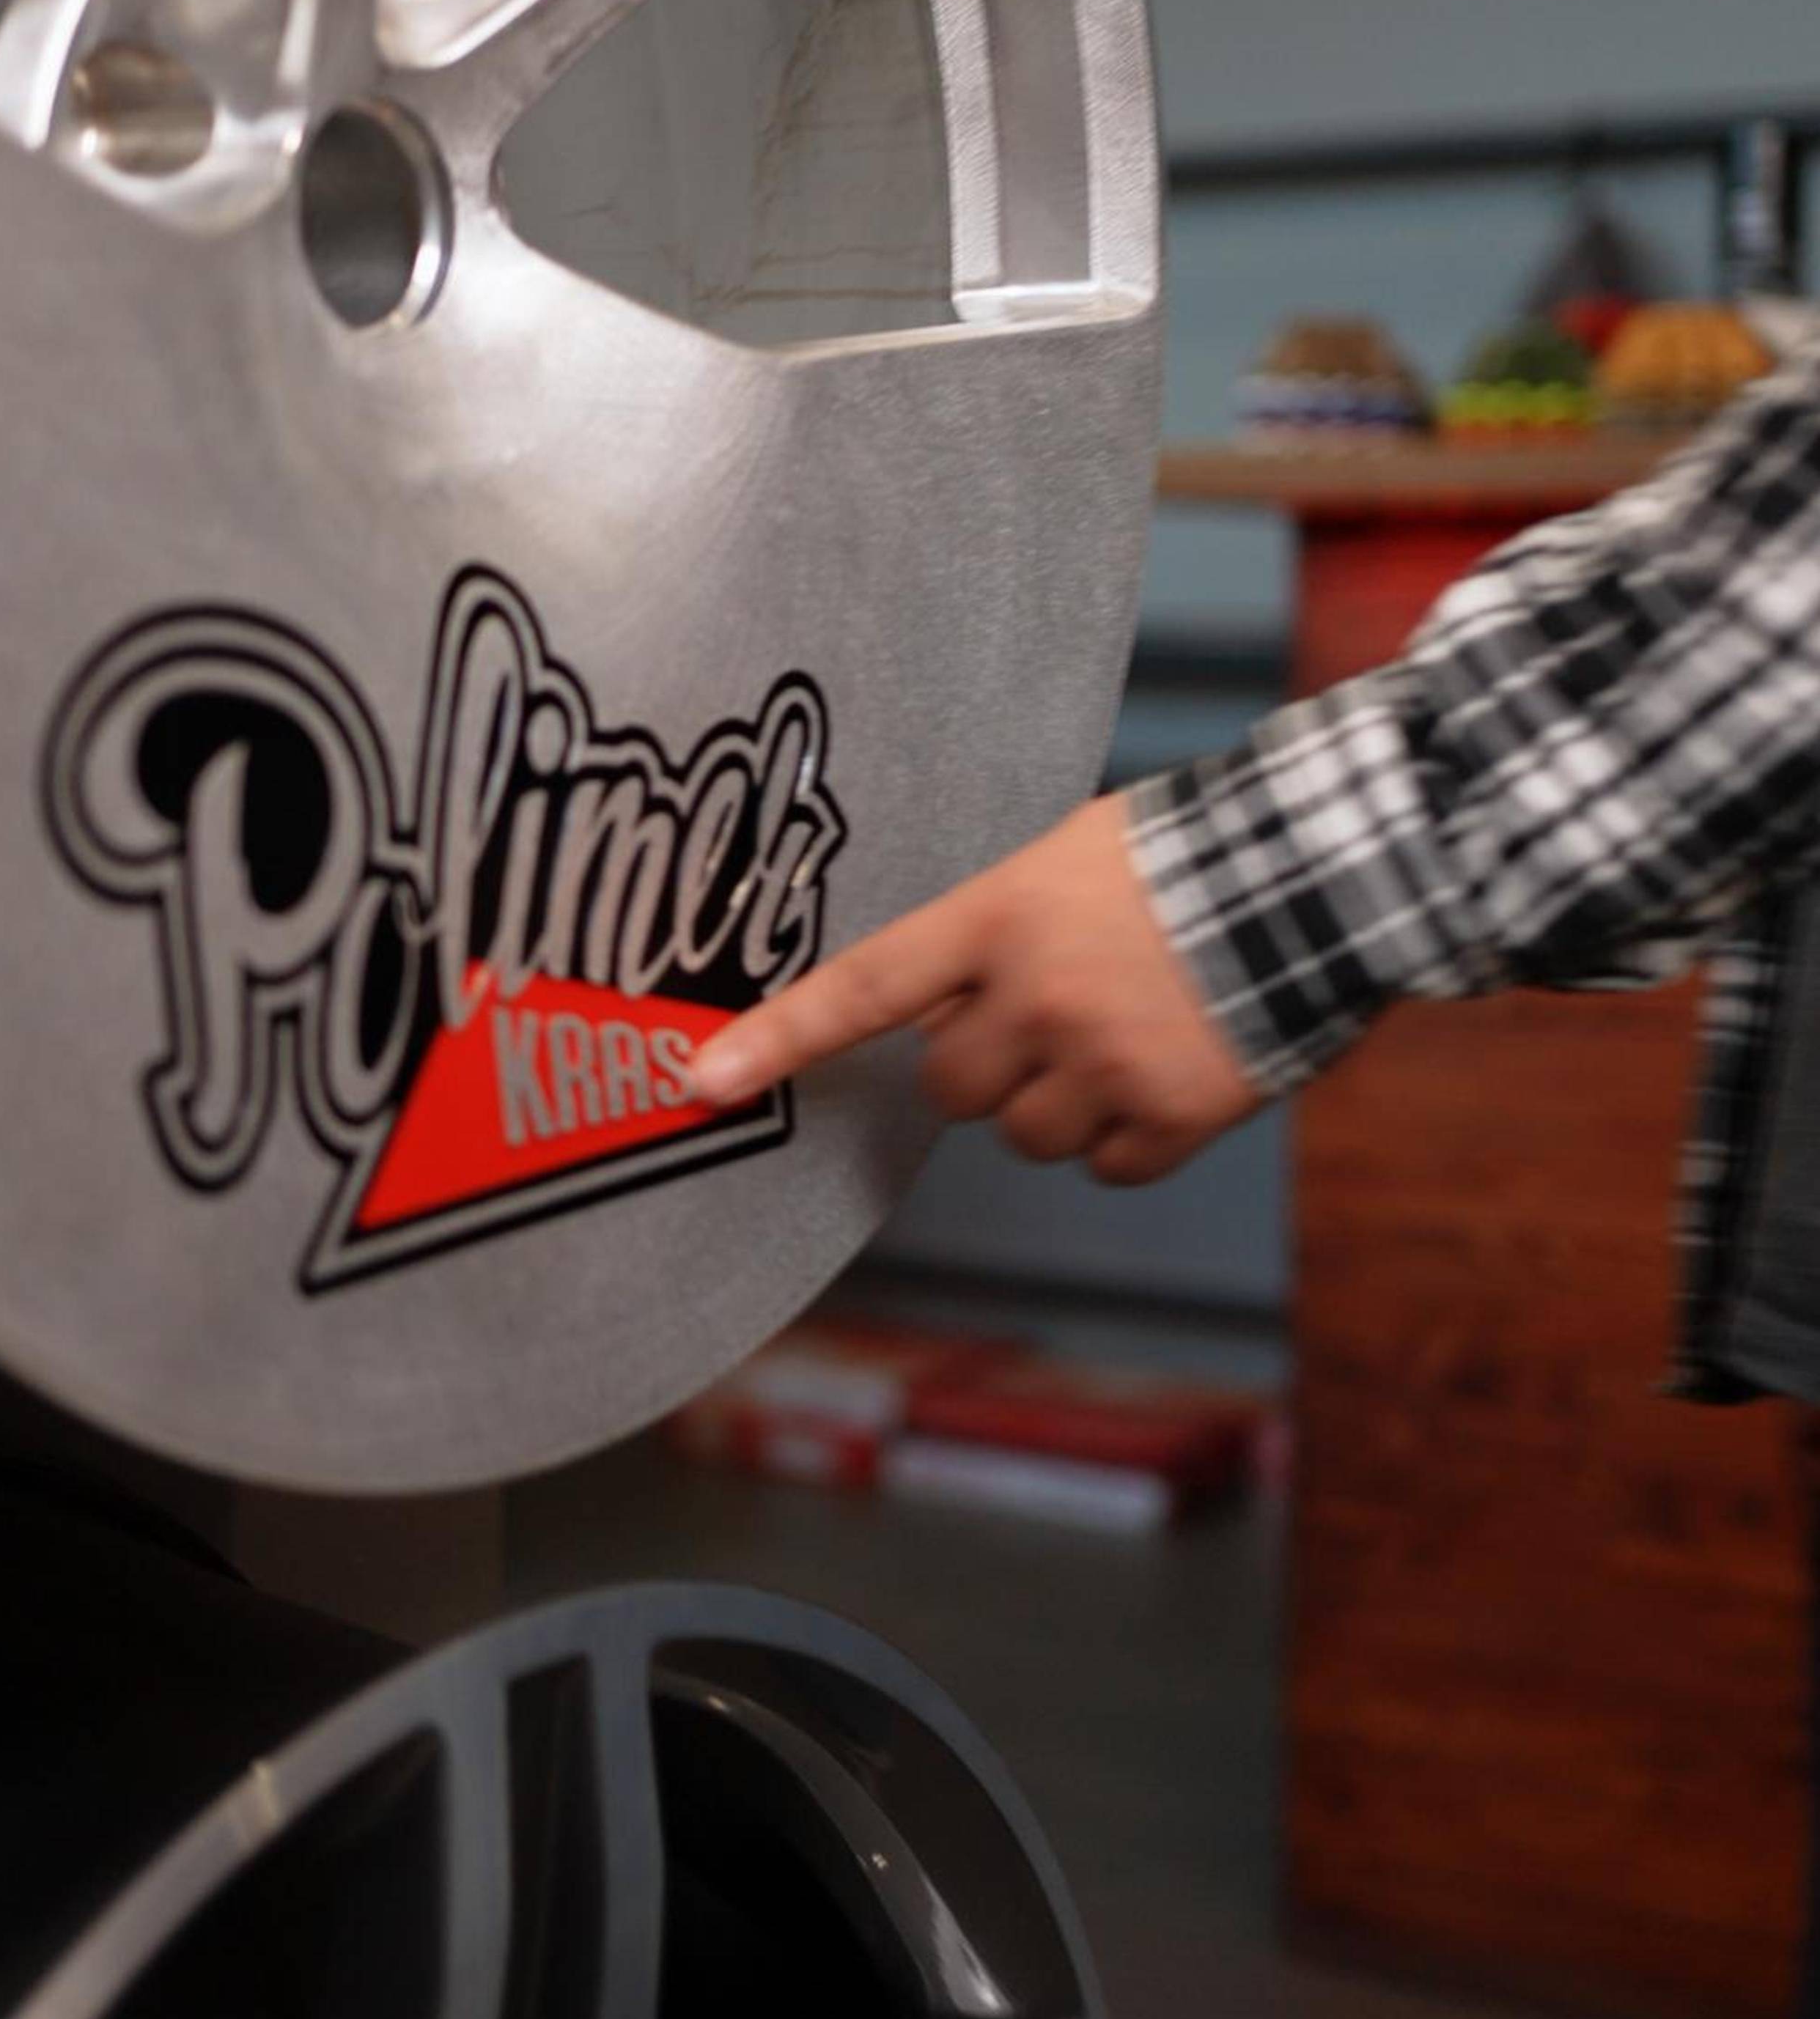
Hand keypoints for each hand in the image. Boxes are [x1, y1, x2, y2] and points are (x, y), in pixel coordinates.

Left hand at [692, 794, 1260, 1182]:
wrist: (1319, 870)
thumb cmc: (1186, 851)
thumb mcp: (1064, 858)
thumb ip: (993, 933)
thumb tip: (941, 1014)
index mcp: (998, 919)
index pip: (861, 988)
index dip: (777, 1038)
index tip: (699, 1082)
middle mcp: (1037, 998)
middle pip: (948, 1088)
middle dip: (983, 1064)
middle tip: (1046, 1014)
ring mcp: (1104, 1063)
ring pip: (1024, 1135)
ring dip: (1056, 1101)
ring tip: (1124, 1030)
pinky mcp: (1174, 1115)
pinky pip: (1105, 1167)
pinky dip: (1127, 1135)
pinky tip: (1167, 1070)